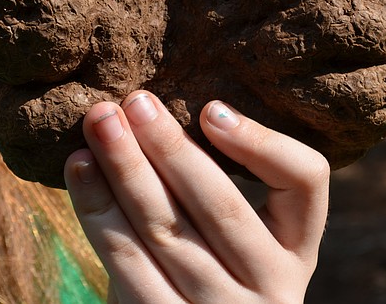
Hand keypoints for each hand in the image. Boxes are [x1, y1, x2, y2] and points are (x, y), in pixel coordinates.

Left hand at [64, 91, 329, 302]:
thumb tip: (150, 112)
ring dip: (127, 169)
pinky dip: (99, 211)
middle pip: (223, 207)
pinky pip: (128, 263)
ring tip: (100, 123)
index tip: (211, 108)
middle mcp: (272, 284)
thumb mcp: (231, 244)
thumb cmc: (200, 275)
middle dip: (171, 147)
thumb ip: (209, 192)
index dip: (263, 143)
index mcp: (294, 249)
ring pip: (168, 231)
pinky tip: (80, 168)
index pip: (305, 184)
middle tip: (134, 101)